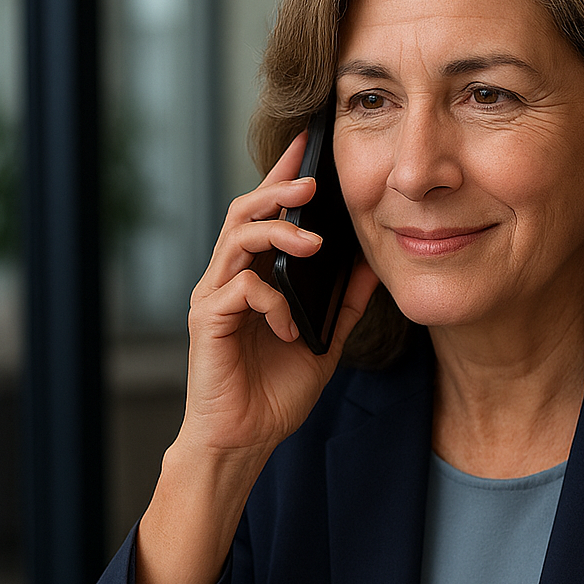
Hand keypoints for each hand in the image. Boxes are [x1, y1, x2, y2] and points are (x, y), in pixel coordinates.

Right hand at [131, 138, 378, 583]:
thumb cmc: (275, 392)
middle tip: (313, 180)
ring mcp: (215, 297)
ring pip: (237, 238)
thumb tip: (375, 263)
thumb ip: (346, 302)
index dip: (285, 174)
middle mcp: (229, 278)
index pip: (267, 212)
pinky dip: (271, 300)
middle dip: (279, 188)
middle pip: (245, 210)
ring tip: (312, 240)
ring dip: (277, 232)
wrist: (244, 440)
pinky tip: (290, 326)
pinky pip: (239, 289)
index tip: (310, 142)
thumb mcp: (325, 340)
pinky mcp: (208, 321)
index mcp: (256, 276)